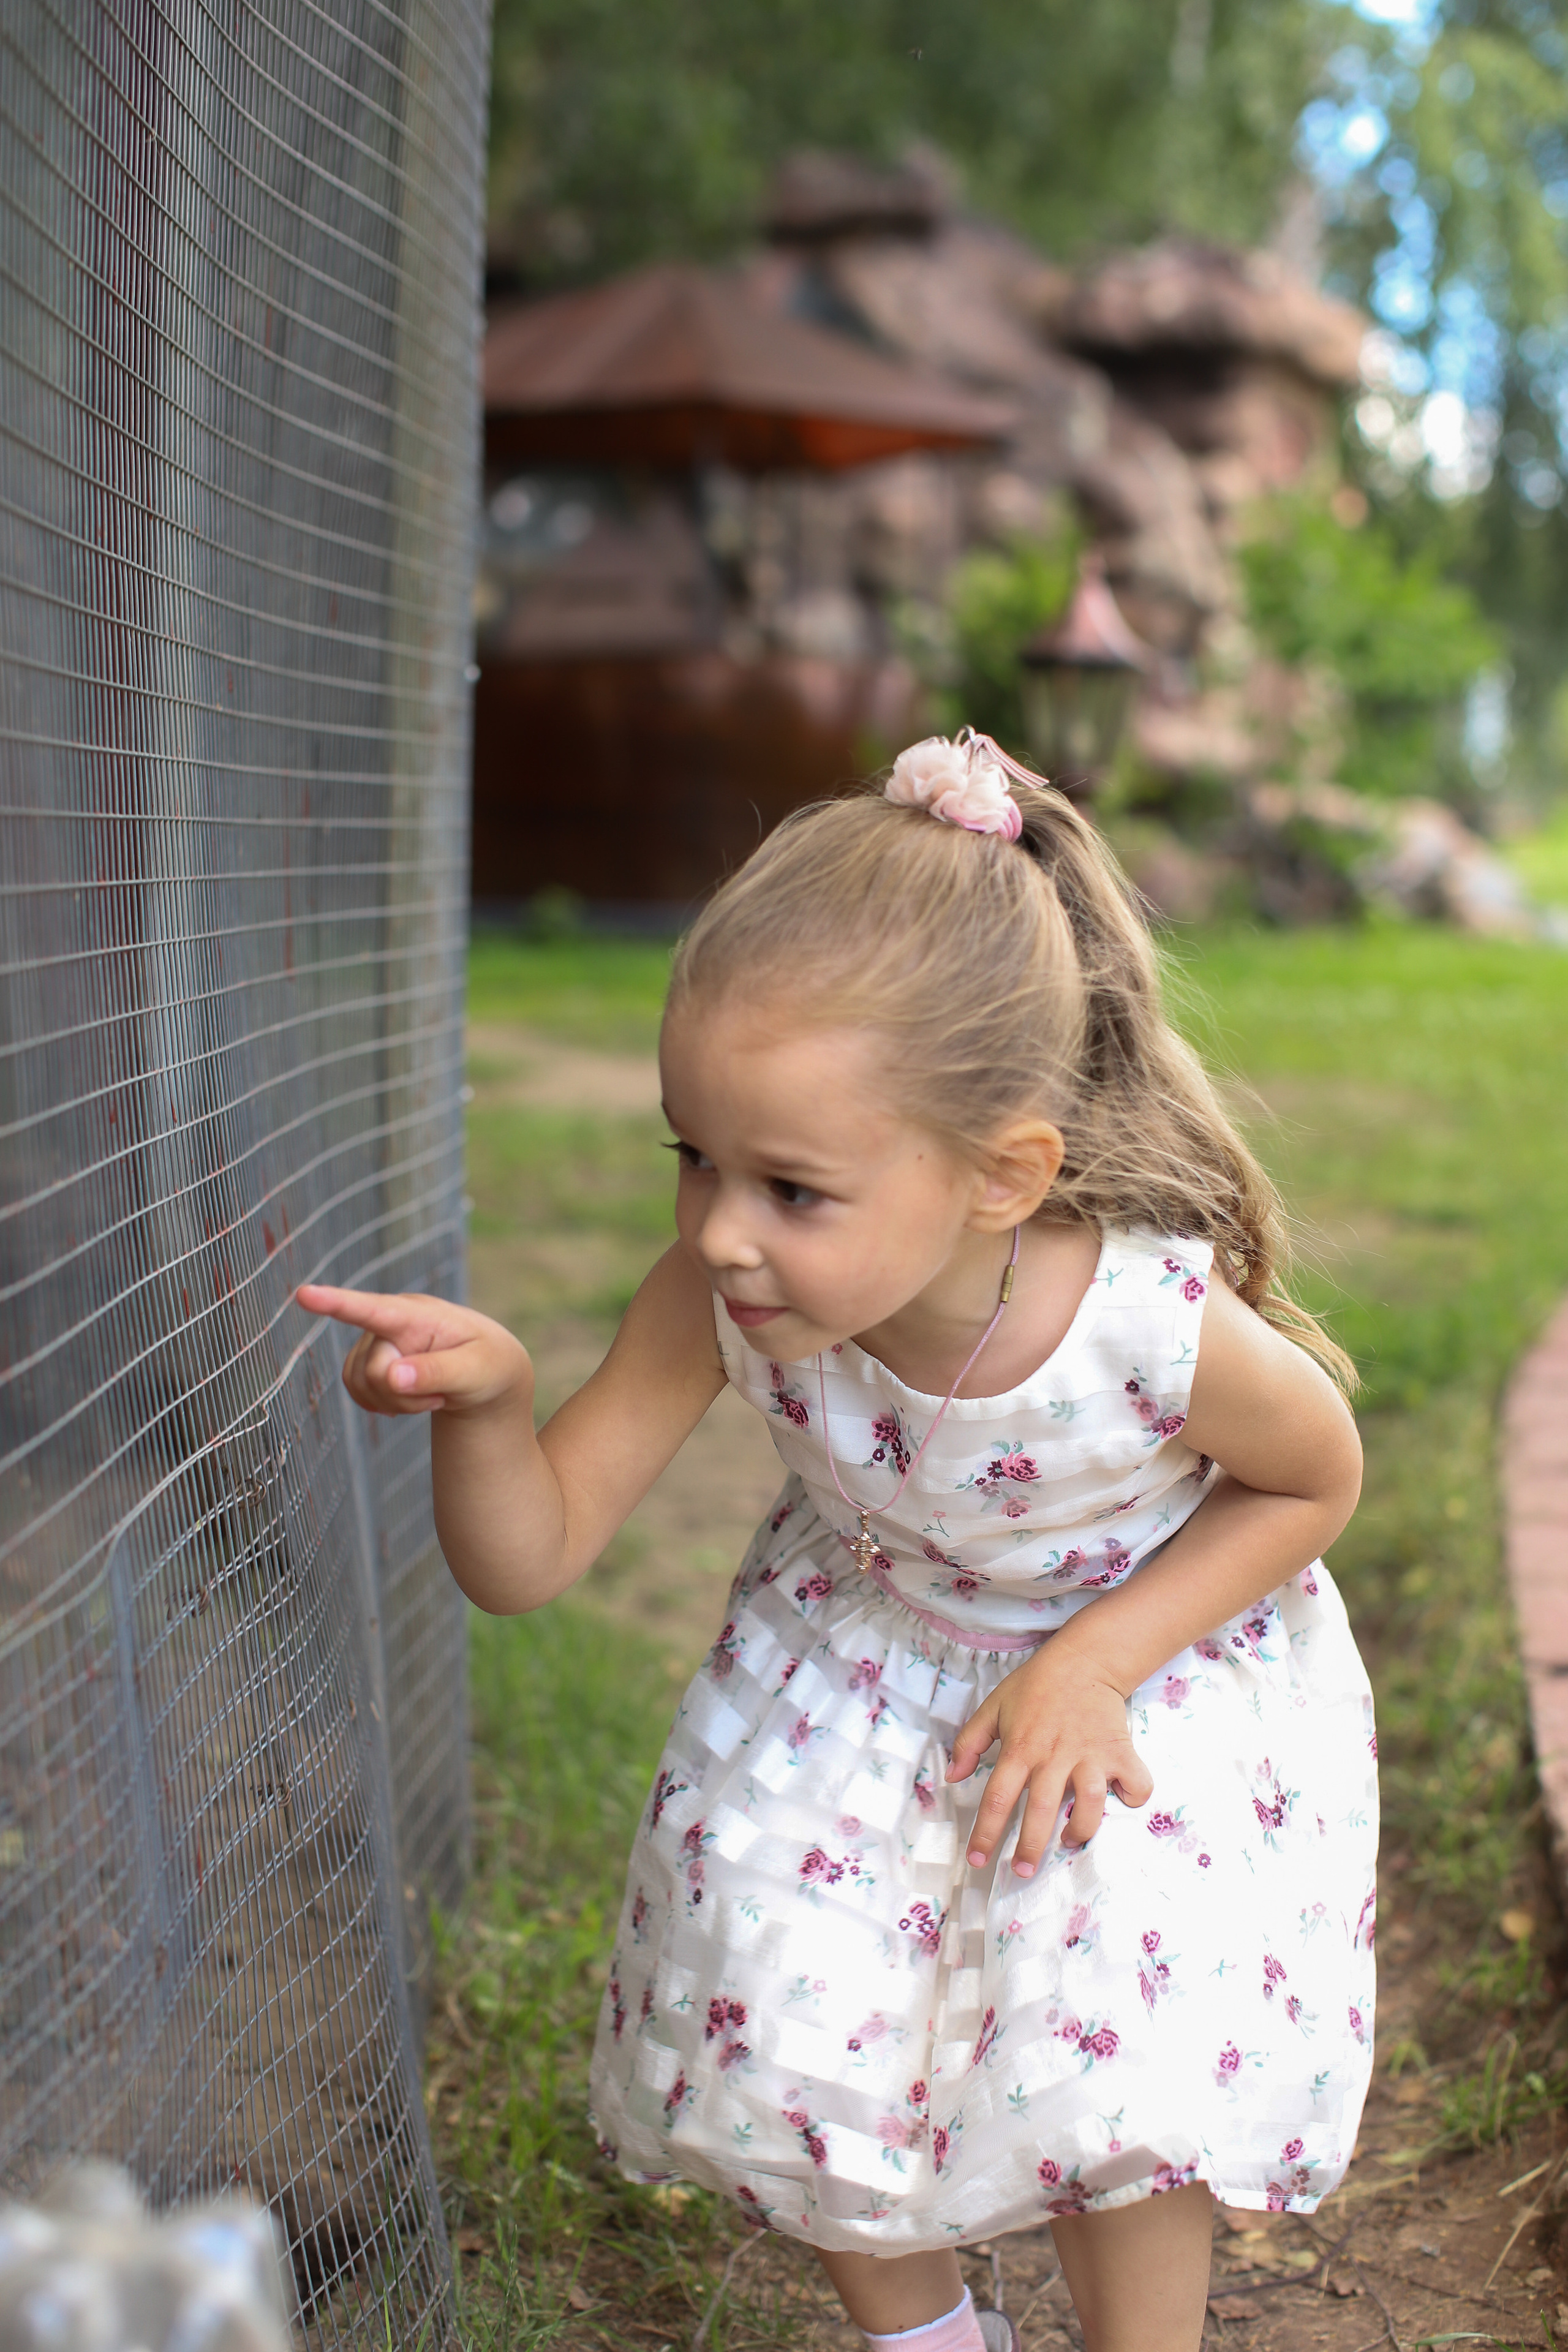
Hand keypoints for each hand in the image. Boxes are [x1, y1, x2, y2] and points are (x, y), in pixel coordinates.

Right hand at [295, 1285, 531, 1418]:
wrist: (486, 1373)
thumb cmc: (487, 1364)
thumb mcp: (476, 1371)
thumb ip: (437, 1372)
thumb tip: (393, 1377)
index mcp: (418, 1314)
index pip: (373, 1308)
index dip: (336, 1302)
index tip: (304, 1294)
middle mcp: (390, 1321)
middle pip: (373, 1371)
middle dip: (404, 1394)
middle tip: (441, 1395)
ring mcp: (376, 1341)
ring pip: (360, 1384)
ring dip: (397, 1402)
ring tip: (433, 1393)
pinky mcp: (368, 1361)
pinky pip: (356, 1391)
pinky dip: (384, 1404)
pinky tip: (411, 1397)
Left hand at [946, 1640, 1153, 1874]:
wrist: (1084, 1658)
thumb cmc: (1036, 1685)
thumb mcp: (993, 1707)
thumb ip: (970, 1742)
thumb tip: (952, 1777)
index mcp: (1020, 1748)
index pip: (997, 1797)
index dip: (985, 1833)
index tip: (978, 1860)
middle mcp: (1054, 1756)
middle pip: (1040, 1811)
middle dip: (1030, 1848)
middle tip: (1023, 1871)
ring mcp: (1090, 1754)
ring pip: (1088, 1805)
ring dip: (1079, 1831)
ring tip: (1069, 1841)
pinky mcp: (1119, 1751)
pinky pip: (1133, 1785)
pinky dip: (1131, 1798)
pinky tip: (1118, 1801)